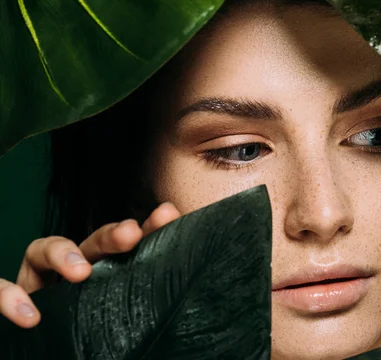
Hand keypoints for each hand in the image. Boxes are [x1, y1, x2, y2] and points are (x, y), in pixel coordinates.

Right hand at [0, 202, 179, 328]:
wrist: (42, 353)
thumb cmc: (86, 339)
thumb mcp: (115, 319)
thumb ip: (138, 303)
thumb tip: (182, 302)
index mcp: (104, 274)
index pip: (125, 245)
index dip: (146, 229)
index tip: (167, 215)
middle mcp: (70, 271)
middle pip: (91, 243)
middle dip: (110, 235)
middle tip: (130, 233)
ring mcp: (37, 282)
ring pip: (42, 250)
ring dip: (61, 253)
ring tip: (79, 273)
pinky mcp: (10, 298)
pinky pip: (0, 290)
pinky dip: (8, 298)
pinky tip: (29, 315)